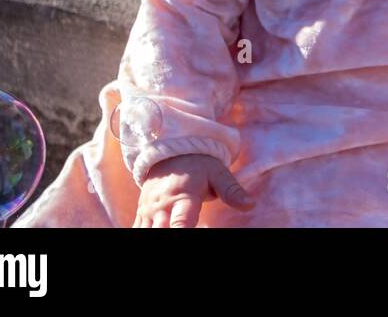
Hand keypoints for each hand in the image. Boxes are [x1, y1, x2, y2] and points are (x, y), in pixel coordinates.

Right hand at [132, 153, 254, 227]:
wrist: (171, 152)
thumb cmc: (199, 165)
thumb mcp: (218, 173)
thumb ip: (232, 190)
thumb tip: (250, 204)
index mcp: (183, 197)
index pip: (181, 223)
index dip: (182, 233)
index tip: (189, 234)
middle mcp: (162, 207)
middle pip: (159, 232)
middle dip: (168, 235)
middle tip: (183, 231)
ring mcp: (148, 212)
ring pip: (146, 232)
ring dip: (155, 235)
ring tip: (169, 229)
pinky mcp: (141, 216)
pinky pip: (137, 231)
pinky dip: (143, 234)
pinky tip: (156, 230)